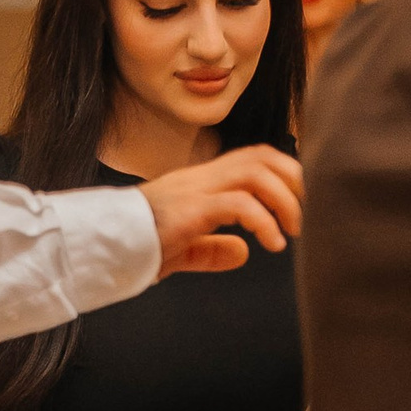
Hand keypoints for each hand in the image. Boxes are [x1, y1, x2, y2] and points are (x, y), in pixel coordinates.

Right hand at [142, 146, 302, 277]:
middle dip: (294, 181)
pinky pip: (239, 204)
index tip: (301, 204)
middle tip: (307, 216)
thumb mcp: (181, 249)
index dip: (285, 174)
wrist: (103, 246)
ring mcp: (196, 190)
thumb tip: (244, 252)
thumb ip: (211, 250)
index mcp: (201, 182)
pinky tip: (271, 244)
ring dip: (284, 200)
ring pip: (256, 174)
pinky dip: (263, 222)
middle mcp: (201, 178)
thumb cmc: (136, 246)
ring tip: (293, 232)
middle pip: (262, 157)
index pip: (253, 158)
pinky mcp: (192, 209)